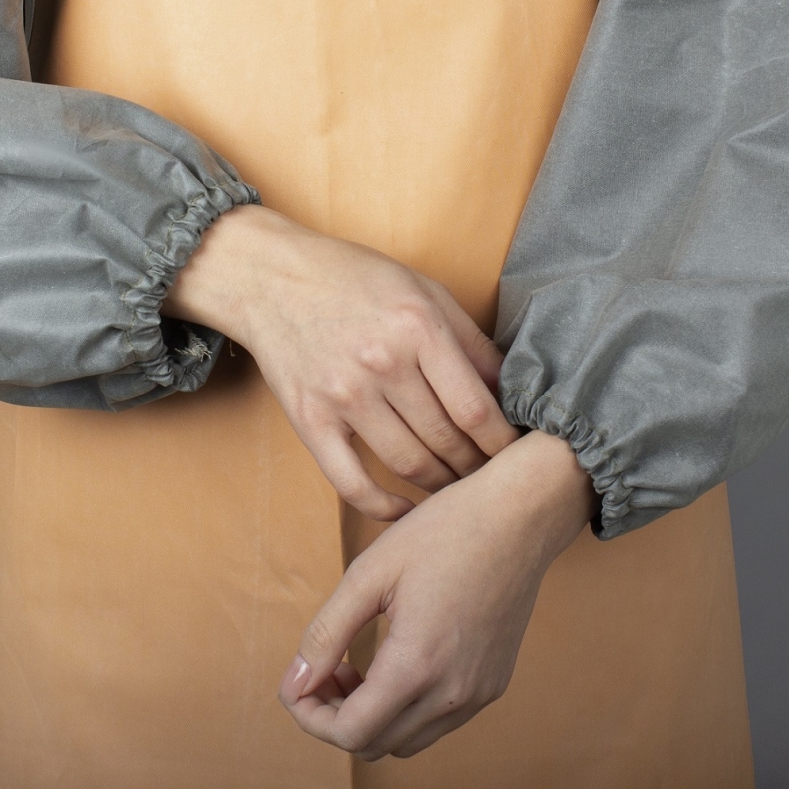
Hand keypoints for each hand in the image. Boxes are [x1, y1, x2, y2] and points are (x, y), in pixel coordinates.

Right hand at [163, 204, 519, 520]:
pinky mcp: (310, 420)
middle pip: (447, 440)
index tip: (517, 454)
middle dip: (478, 467)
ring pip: (408, 464)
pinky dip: (383, 507)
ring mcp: (343, 395)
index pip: (476, 407)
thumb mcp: (423, 290)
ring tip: (457, 486)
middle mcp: (382, 363)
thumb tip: (511, 390)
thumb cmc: (354, 279)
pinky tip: (405, 510)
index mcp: (418, 327)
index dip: (503, 441)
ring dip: (441, 486)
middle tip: (493, 477)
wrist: (271, 278)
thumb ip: (470, 340)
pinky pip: (351, 483)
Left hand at [279, 431, 596, 758]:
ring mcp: (478, 694)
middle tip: (323, 668)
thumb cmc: (443, 532)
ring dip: (369, 717)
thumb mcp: (369, 573)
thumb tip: (294, 684)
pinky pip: (437, 723)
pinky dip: (404, 710)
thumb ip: (325, 635)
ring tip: (355, 667)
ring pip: (405, 742)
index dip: (309, 715)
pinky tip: (394, 662)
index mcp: (417, 666)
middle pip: (374, 745)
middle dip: (334, 716)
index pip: (349, 734)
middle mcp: (452, 694)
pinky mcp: (493, 685)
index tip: (297, 681)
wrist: (521, 516)